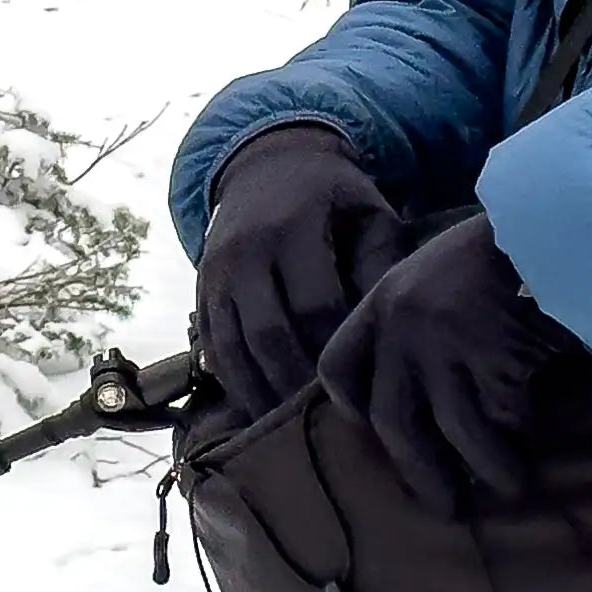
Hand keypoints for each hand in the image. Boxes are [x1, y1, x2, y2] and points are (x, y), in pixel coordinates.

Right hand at [195, 124, 406, 419]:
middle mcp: (245, 251)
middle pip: (269, 335)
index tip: (365, 383)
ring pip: (233, 349)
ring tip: (297, 429)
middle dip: (299, 383)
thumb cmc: (335, 196)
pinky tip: (263, 411)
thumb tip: (390, 329)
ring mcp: (215, 273)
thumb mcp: (369, 213)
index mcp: (293, 227)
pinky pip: (212, 348)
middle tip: (333, 424)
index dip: (338, 349)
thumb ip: (381, 263)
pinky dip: (235, 383)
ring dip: (263, 394)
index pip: (315, 304)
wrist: (268, 163)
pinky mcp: (200, 290)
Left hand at [316, 212, 581, 510]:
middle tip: (442, 504)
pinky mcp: (491, 358)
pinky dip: (517, 440)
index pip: (338, 365)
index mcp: (383, 301)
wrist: (548, 224)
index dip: (349, 405)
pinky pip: (501, 415)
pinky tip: (534, 455)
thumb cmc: (500, 245)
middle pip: (393, 419)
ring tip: (509, 489)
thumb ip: (416, 316)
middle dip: (418, 469)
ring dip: (481, 468)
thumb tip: (425, 383)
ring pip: (454, 429)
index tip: (365, 426)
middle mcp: (403, 330)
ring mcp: (445, 347)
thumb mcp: (437, 270)